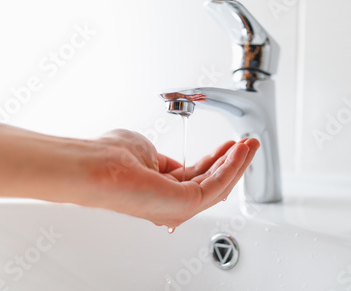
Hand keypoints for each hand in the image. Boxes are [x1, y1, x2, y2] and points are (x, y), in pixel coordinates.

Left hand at [83, 129, 259, 227]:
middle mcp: (171, 201)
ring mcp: (178, 205)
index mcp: (161, 189)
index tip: (229, 145)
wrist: (100, 166)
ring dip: (237, 163)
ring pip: (218, 185)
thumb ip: (163, 160)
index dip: (216, 159)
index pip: (197, 176)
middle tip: (248, 144)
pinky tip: (239, 152)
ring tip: (250, 145)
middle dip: (233, 161)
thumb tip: (172, 163)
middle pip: (211, 181)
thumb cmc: (112, 157)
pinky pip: (216, 185)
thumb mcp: (146, 151)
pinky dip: (231, 167)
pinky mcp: (185, 204)